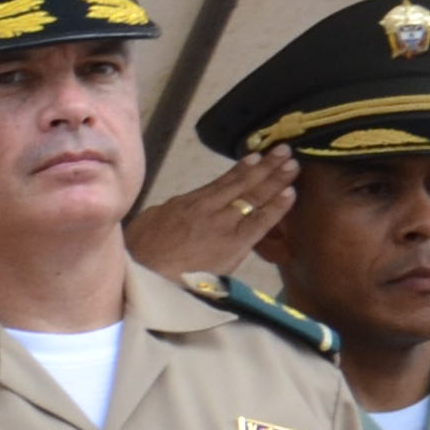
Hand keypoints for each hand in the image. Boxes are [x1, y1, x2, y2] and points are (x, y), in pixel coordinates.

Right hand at [124, 146, 297, 280]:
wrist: (144, 279)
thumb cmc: (137, 257)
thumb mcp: (145, 224)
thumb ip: (165, 212)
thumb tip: (175, 207)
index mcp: (185, 203)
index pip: (219, 183)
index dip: (240, 169)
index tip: (255, 157)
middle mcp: (208, 208)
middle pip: (242, 183)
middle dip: (265, 166)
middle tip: (283, 151)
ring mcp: (223, 224)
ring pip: (254, 196)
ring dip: (276, 178)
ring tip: (292, 164)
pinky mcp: (235, 244)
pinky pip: (261, 221)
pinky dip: (277, 206)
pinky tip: (290, 193)